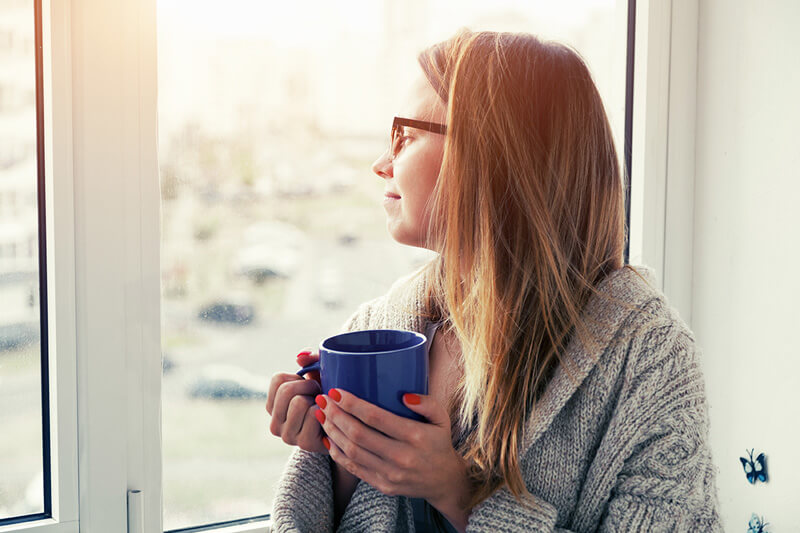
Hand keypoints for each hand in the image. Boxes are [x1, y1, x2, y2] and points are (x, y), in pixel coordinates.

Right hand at [265, 350, 324, 452]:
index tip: (308, 385)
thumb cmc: (330, 395)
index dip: (298, 377)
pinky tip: (329, 418)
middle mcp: (275, 424)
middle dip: (308, 386)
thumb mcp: (320, 373)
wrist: (349, 424)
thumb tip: (300, 358)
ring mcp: (288, 436)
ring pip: (298, 402)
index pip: (277, 380)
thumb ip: (311, 358)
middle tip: (319, 395)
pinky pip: (313, 415)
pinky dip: (325, 411)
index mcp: (273, 406)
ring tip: (325, 407)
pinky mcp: (304, 444)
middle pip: (286, 391)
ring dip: (317, 400)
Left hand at [315, 388, 472, 529]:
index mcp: (415, 436)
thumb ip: (427, 403)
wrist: (443, 481)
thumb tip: (404, 396)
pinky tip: (328, 438)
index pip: (376, 418)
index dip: (352, 404)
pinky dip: (337, 453)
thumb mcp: (442, 418)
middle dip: (336, 415)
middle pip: (359, 434)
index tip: (336, 391)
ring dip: (333, 432)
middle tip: (323, 400)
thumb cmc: (438, 442)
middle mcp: (401, 457)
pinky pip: (354, 469)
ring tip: (322, 415)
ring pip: (352, 452)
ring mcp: (390, 474)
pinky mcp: (382, 485)